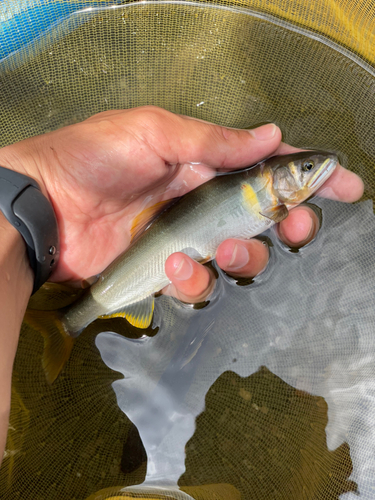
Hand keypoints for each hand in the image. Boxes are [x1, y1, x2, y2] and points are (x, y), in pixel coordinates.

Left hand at [0, 106, 363, 302]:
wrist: (45, 203)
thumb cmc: (93, 158)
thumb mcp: (153, 133)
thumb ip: (212, 142)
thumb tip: (270, 136)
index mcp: (205, 163)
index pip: (266, 167)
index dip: (306, 175)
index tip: (342, 184)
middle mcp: (204, 202)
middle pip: (266, 219)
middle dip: (290, 225)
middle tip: (294, 227)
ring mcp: (188, 239)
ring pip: (241, 257)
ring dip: (243, 256)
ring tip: (216, 248)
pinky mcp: (167, 271)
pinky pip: (200, 284)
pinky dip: (195, 279)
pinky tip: (175, 264)